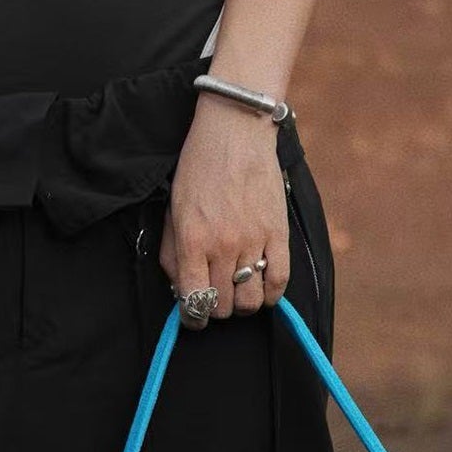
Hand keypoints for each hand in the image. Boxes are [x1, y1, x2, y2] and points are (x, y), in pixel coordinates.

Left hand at [159, 92, 289, 328]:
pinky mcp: (278, 233)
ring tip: (238, 291)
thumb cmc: (198, 168)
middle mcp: (222, 247)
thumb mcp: (172, 209)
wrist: (234, 133)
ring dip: (243, 304)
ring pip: (251, 300)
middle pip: (223, 306)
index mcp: (191, 242)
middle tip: (215, 295)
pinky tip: (262, 287)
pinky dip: (271, 294)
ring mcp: (253, 241)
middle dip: (216, 309)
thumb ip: (172, 253)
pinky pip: (280, 281)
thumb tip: (180, 288)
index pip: (193, 301)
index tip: (194, 317)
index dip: (192, 318)